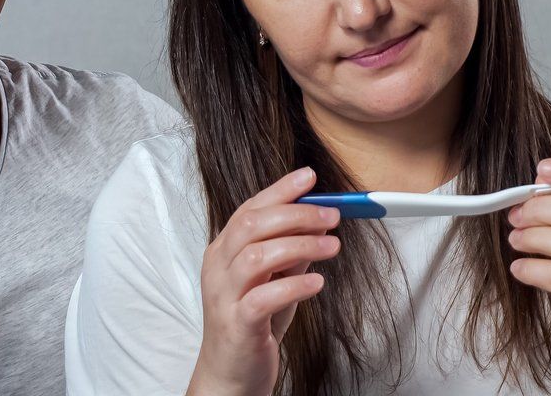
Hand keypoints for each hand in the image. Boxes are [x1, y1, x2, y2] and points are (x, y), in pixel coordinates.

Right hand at [187, 168, 339, 395]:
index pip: (250, 208)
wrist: (230, 373)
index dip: (280, 190)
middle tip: (332, 215)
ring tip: (332, 247)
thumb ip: (291, 253)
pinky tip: (317, 283)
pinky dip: (294, 285)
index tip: (309, 177)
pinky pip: (264, 297)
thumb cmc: (251, 324)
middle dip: (296, 214)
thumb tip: (318, 223)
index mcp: (223, 250)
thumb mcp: (274, 281)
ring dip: (301, 245)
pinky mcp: (237, 323)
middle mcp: (218, 267)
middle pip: (252, 225)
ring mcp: (224, 295)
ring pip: (258, 256)